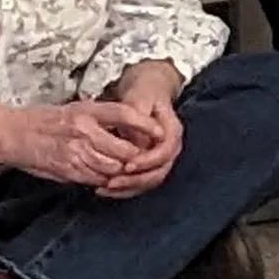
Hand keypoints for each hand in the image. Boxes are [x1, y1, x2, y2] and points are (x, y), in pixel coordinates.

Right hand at [0, 100, 166, 188]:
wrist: (12, 133)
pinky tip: (104, 179)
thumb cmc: (41, 120)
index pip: (124, 113)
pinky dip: (104, 181)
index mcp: (85, 110)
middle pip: (124, 149)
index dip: (145, 124)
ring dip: (121, 173)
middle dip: (136, 158)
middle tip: (143, 160)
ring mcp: (75, 152)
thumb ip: (96, 119)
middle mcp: (83, 130)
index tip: (159, 131)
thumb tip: (122, 129)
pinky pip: (95, 179)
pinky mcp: (67, 169)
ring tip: (125, 172)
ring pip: (112, 168)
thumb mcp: (71, 110)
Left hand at [95, 61, 186, 199]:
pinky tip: (106, 188)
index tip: (127, 165)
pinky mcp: (150, 164)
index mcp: (172, 132)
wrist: (148, 90)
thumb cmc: (143, 92)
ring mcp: (162, 158)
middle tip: (112, 182)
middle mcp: (170, 148)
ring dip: (128, 187)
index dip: (147, 161)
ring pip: (149, 181)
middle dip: (135, 180)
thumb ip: (137, 119)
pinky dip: (125, 187)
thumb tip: (136, 144)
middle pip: (159, 172)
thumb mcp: (139, 98)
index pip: (165, 153)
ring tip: (105, 187)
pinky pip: (141, 181)